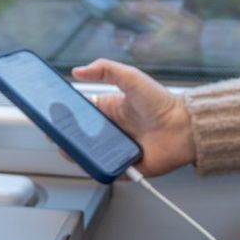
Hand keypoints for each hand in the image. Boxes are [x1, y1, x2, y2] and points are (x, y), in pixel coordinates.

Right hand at [69, 58, 194, 177]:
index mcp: (111, 109)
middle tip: (58, 134)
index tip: (55, 114)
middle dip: (68, 136)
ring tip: (69, 149)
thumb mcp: (131, 77)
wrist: (184, 127)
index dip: (68, 114)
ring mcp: (117, 148)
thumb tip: (78, 70)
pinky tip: (91, 163)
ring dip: (78, 153)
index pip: (82, 112)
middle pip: (82, 135)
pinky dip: (97, 168)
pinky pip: (106, 170)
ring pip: (89, 154)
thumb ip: (105, 69)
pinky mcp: (125, 166)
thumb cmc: (162, 102)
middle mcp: (112, 129)